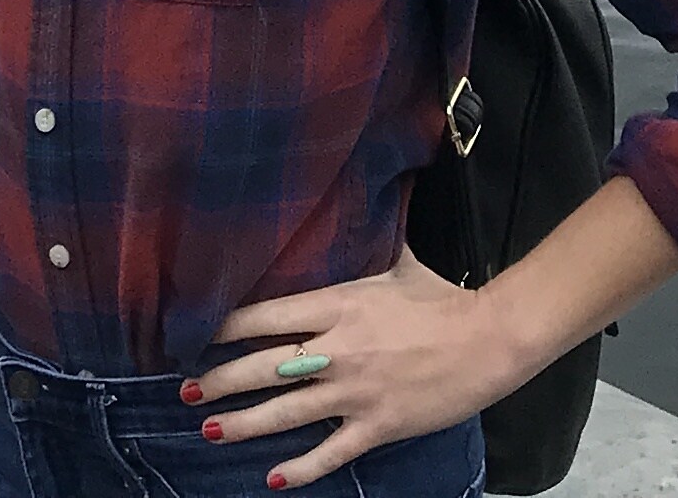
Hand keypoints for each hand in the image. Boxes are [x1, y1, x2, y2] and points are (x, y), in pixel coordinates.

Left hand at [191, 250, 519, 487]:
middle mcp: (338, 350)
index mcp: (339, 305)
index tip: (197, 336)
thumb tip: (358, 206)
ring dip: (244, 423)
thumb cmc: (444, 299)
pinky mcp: (377, 425)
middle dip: (221, 380)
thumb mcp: (398, 264)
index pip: (266, 316)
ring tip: (209, 429)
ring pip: (285, 412)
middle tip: (188, 391)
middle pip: (263, 367)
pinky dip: (300, 468)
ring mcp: (356, 392)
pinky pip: (330, 451)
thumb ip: (366, 248)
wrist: (490, 339)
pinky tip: (273, 479)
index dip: (226, 328)